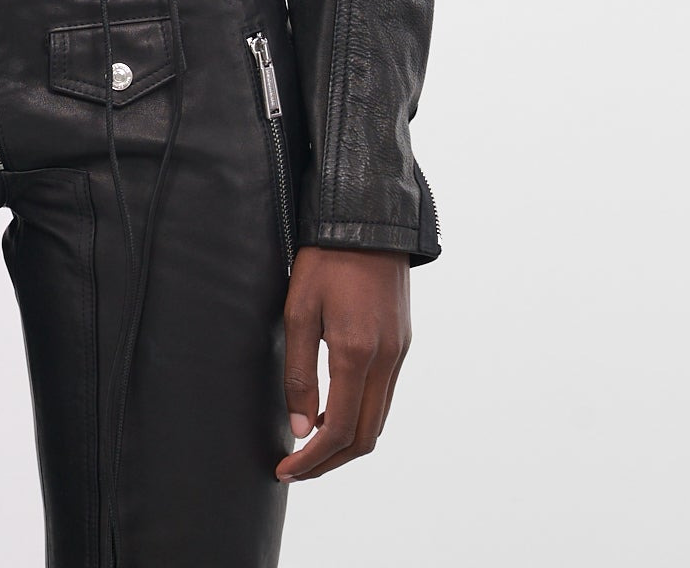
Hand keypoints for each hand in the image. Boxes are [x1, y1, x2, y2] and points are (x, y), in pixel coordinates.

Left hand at [276, 247, 410, 480]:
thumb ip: (299, 373)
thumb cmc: (324, 260)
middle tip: (297, 469)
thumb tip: (301, 429)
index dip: (312, 460)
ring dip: (347, 442)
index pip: (339, 432)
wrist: (367, 219)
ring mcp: (399, 353)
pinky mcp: (402, 342)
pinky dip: (361, 416)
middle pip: (365, 437)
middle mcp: (386, 361)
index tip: (286, 471)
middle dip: (330, 462)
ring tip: (311, 445)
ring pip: (378, 419)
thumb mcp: (299, 311)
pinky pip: (384, 395)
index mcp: (357, 355)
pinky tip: (334, 409)